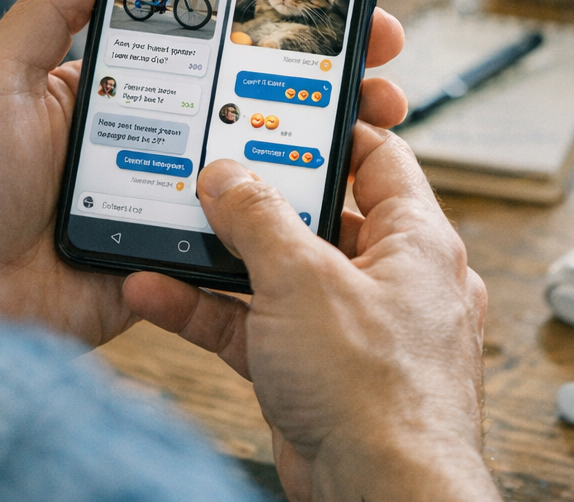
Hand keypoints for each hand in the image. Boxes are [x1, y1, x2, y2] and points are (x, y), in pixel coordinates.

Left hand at [0, 0, 410, 349]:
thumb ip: (53, 9)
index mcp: (116, 85)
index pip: (206, 34)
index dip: (266, 9)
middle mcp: (153, 135)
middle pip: (253, 93)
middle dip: (322, 66)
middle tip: (375, 46)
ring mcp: (171, 196)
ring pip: (264, 162)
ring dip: (326, 135)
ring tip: (378, 113)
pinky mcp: (177, 257)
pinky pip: (246, 237)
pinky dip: (294, 220)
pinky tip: (342, 195)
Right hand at [124, 135, 495, 500]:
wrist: (378, 493)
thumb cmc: (378, 392)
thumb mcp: (303, 278)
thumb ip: (257, 218)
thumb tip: (227, 176)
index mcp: (417, 241)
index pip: (379, 158)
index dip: (328, 129)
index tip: (277, 110)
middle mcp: (390, 281)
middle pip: (318, 216)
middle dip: (257, 199)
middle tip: (208, 168)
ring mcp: (351, 330)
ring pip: (278, 274)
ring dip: (220, 258)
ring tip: (168, 226)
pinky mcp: (314, 372)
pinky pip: (256, 326)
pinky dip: (210, 310)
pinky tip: (156, 292)